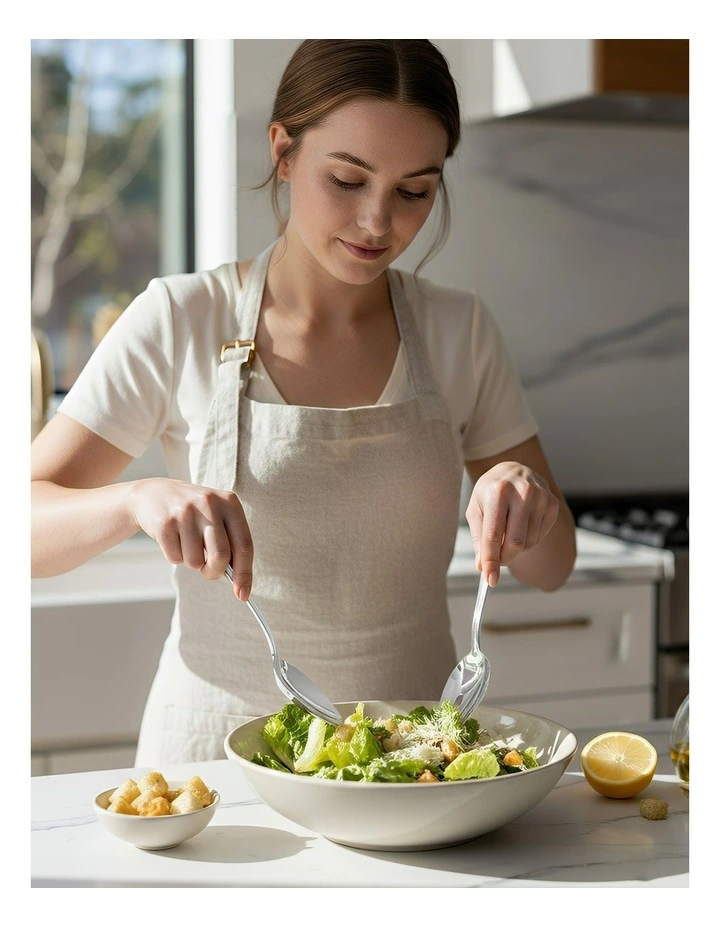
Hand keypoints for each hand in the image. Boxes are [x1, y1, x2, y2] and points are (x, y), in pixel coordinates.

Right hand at [127, 478, 252, 598]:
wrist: (153, 494)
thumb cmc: (193, 513)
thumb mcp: (216, 517)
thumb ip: (230, 542)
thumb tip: (240, 582)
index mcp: (230, 502)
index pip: (244, 545)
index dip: (244, 574)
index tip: (243, 594)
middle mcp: (209, 504)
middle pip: (221, 556)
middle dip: (214, 572)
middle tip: (208, 571)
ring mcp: (186, 512)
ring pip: (196, 561)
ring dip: (191, 562)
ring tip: (186, 543)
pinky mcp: (165, 523)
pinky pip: (175, 558)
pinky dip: (175, 556)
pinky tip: (172, 538)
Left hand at [465, 462, 559, 586]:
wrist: (513, 470)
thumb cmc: (490, 493)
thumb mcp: (476, 509)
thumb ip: (479, 538)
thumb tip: (482, 566)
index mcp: (498, 492)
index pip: (493, 534)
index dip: (491, 560)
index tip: (490, 580)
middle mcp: (522, 492)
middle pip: (515, 543)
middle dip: (504, 558)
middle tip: (497, 561)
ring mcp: (541, 497)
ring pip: (528, 542)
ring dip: (515, 548)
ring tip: (507, 532)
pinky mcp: (553, 504)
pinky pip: (539, 537)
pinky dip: (528, 539)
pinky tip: (521, 525)